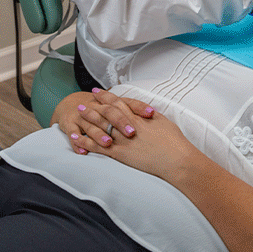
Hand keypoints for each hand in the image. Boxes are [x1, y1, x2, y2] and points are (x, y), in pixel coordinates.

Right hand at [52, 89, 154, 153]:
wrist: (74, 105)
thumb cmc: (103, 110)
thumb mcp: (119, 108)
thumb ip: (136, 113)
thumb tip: (156, 117)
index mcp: (113, 103)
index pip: (129, 103)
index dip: (140, 108)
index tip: (152, 114)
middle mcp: (98, 107)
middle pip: (111, 113)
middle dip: (121, 122)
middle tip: (132, 133)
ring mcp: (84, 116)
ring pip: (92, 125)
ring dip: (99, 134)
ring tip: (108, 143)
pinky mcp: (71, 125)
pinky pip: (73, 134)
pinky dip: (78, 142)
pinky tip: (83, 151)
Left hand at [84, 97, 200, 182]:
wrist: (175, 159)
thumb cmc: (173, 142)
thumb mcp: (163, 121)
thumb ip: (149, 116)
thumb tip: (143, 111)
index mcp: (138, 117)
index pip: (118, 102)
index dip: (106, 97)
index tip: (97, 92)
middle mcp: (127, 126)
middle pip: (105, 112)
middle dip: (93, 106)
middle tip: (82, 102)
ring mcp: (122, 140)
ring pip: (99, 126)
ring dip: (87, 119)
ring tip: (77, 115)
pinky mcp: (120, 154)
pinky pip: (98, 146)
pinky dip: (85, 141)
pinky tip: (76, 138)